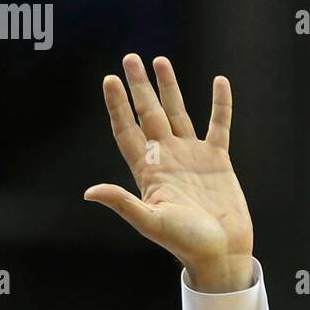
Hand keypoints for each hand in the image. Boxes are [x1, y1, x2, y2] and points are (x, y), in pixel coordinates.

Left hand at [84, 55, 252, 290]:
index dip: (117, 106)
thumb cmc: (184, 242)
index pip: (127, 131)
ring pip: (178, 112)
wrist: (220, 251)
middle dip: (138, 87)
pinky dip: (220, 103)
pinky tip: (218, 81)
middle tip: (129, 58)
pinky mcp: (218, 159)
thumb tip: (89, 192)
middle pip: (149, 114)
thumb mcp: (149, 221)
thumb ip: (121, 202)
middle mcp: (167, 159)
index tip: (108, 81)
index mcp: (148, 171)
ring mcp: (192, 157)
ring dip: (169, 87)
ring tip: (159, 61)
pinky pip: (218, 124)